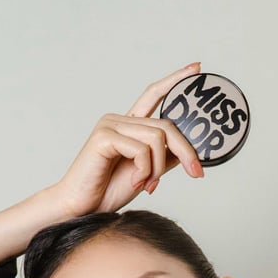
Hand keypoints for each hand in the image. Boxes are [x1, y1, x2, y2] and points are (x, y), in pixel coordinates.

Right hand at [53, 62, 206, 217]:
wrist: (81, 209)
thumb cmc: (107, 191)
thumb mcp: (146, 173)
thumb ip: (164, 158)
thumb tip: (188, 150)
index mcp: (129, 126)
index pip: (153, 95)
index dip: (174, 80)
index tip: (196, 68)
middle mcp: (119, 120)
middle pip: (165, 125)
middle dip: (186, 150)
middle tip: (196, 173)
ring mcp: (110, 125)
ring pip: (156, 138)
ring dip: (159, 167)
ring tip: (149, 185)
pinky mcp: (104, 137)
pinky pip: (140, 150)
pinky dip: (145, 170)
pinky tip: (137, 183)